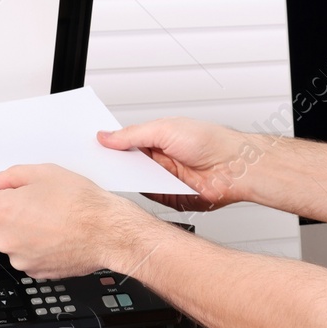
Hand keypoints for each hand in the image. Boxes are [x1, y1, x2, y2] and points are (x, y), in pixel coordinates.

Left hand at [0, 164, 154, 278]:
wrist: (108, 232)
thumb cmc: (82, 204)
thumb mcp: (46, 173)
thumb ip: (12, 176)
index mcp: (2, 211)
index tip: (11, 194)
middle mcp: (5, 238)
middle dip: (11, 214)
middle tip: (39, 205)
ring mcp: (19, 258)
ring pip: (12, 241)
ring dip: (24, 233)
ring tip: (52, 221)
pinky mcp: (35, 272)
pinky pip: (28, 256)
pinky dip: (37, 248)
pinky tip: (56, 235)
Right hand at [98, 118, 263, 212]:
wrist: (236, 167)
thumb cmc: (210, 140)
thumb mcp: (165, 129)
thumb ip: (133, 134)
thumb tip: (107, 136)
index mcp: (157, 138)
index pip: (126, 142)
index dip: (109, 144)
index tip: (90, 145)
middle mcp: (160, 159)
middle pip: (128, 163)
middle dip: (113, 163)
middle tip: (94, 163)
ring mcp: (166, 178)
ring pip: (136, 182)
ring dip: (126, 180)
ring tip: (109, 175)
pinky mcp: (172, 197)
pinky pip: (151, 198)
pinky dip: (142, 195)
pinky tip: (132, 190)